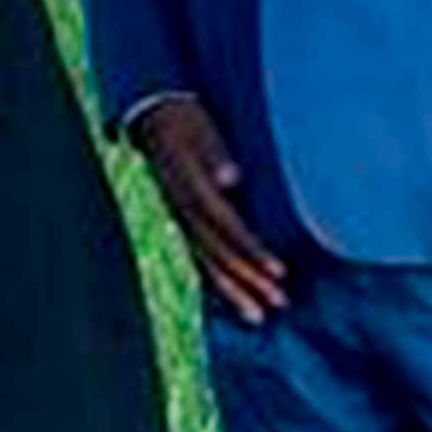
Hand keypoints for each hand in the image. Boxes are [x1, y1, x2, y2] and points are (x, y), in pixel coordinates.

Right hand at [123, 94, 284, 327]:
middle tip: (278, 304)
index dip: (253, 252)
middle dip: (248, 282)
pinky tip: (231, 299)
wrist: (151, 115)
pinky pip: (198, 257)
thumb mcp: (199, 127)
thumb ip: (214, 153)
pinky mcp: (180, 222)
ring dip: (234, 291)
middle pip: (218, 254)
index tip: (280, 272)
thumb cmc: (185, 120)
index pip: (227, 228)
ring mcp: (179, 219)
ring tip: (257, 316)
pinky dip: (216, 281)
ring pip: (206, 263)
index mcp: (192, 189)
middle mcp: (183, 211)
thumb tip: (231, 178)